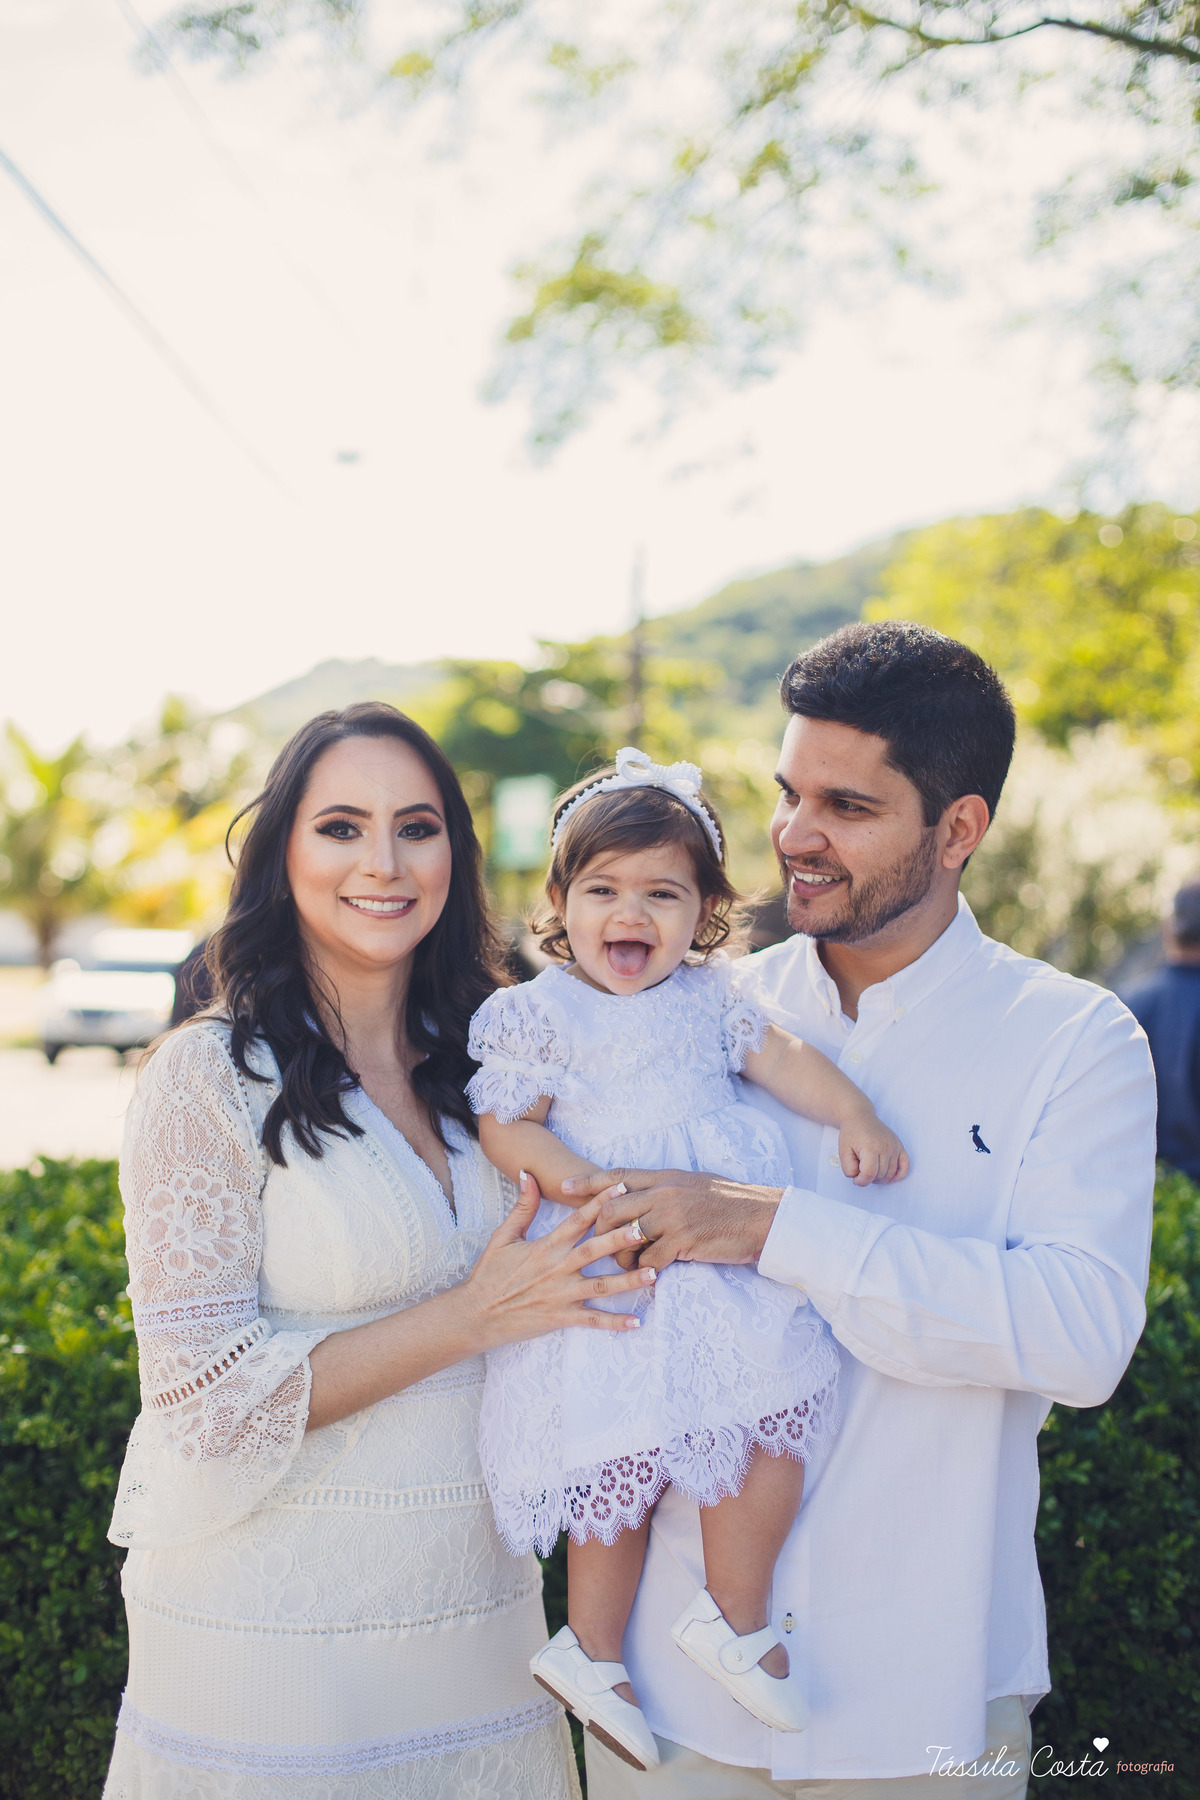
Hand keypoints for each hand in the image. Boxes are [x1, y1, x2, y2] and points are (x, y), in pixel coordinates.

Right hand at [457, 1172, 656, 1349]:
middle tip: (646, 1227)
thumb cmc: (490, 1274)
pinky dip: (614, 1322)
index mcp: (546, 1246)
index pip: (578, 1220)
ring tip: (654, 1274)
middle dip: (621, 1238)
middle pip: (594, 1250)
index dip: (600, 1202)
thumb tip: (529, 1174)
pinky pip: (592, 1320)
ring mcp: (560, 1295)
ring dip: (628, 1281)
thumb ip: (523, 1206)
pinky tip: (636, 1322)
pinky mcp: (561, 1318)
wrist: (474, 1314)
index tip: (622, 1188)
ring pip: (600, 1286)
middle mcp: (557, 1269)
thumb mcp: (504, 1236)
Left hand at [560, 1168, 784, 1271]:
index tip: (563, 1186)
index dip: (588, 1181)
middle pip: (611, 1208)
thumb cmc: (731, 1202)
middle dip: (599, 1230)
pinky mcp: (683, 1241)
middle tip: (602, 1247)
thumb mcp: (694, 1184)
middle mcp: (664, 1193)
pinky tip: (650, 1276)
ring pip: (625, 1237)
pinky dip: (645, 1271)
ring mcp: (673, 1216)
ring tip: (627, 1265)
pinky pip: (649, 1259)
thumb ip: (666, 1188)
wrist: (763, 1218)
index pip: (616, 1175)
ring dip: (620, 1256)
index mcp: (665, 1176)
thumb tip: (643, 1195)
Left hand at [838, 1111, 908, 1185]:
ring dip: (880, 1178)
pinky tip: (890, 1178)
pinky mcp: (899, 1146)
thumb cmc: (851, 1134)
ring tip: (870, 1171)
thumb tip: (860, 1178)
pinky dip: (899, 1174)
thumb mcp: (843, 1151)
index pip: (869, 1173)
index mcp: (870, 1147)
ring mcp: (894, 1146)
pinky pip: (905, 1165)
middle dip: (869, 1178)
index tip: (855, 1179)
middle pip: (880, 1174)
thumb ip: (848, 1168)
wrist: (860, 1117)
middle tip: (861, 1172)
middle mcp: (885, 1146)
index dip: (861, 1181)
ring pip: (891, 1173)